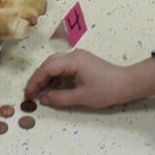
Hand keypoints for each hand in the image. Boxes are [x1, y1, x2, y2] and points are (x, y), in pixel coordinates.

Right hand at [24, 50, 154, 108]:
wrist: (127, 84)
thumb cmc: (106, 90)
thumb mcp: (81, 97)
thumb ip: (60, 98)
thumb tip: (43, 99)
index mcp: (73, 61)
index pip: (47, 68)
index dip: (35, 81)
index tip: (28, 94)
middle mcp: (73, 55)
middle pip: (48, 64)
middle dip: (37, 79)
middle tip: (29, 94)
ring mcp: (77, 58)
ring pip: (54, 65)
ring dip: (45, 78)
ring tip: (38, 93)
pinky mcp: (81, 63)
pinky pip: (62, 68)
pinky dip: (54, 77)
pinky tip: (51, 88)